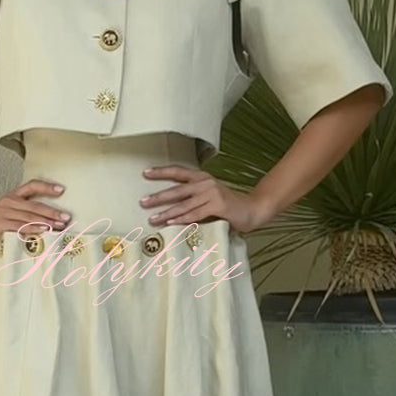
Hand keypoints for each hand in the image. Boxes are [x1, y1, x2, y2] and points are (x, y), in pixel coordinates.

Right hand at [0, 180, 71, 248]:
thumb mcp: (6, 214)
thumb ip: (22, 215)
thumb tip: (44, 222)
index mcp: (12, 197)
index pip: (31, 186)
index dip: (47, 186)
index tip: (62, 189)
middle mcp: (9, 201)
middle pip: (35, 204)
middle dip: (53, 211)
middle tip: (67, 217)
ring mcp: (4, 212)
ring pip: (30, 215)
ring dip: (47, 221)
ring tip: (60, 226)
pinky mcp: (0, 223)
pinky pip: (20, 225)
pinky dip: (33, 228)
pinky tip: (43, 230)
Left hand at [140, 165, 273, 234]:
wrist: (253, 209)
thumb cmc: (228, 206)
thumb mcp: (209, 197)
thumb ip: (193, 199)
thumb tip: (170, 208)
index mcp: (202, 178)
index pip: (178, 172)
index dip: (161, 172)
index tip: (145, 173)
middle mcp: (205, 183)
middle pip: (177, 189)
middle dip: (158, 196)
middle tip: (142, 202)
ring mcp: (212, 193)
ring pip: (184, 204)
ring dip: (167, 213)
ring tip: (153, 219)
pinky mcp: (218, 205)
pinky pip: (196, 214)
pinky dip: (182, 219)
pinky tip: (171, 223)